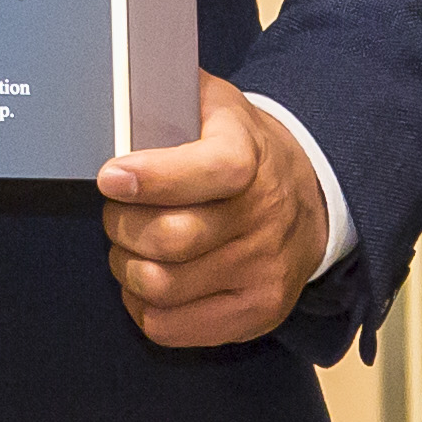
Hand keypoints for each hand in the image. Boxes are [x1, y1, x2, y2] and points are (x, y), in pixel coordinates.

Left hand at [95, 74, 329, 348]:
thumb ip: (166, 95)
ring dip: (127, 266)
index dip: (153, 178)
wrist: (311, 198)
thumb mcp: (214, 105)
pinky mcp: (257, 313)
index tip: (110, 176)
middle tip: (118, 211)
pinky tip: (149, 278)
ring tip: (131, 246)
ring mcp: (263, 272)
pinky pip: (171, 327)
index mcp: (251, 157)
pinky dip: (142, 305)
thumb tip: (110, 94)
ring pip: (161, 286)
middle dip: (121, 225)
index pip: (209, 171)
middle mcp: (264, 218)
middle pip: (169, 239)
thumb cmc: (242, 148)